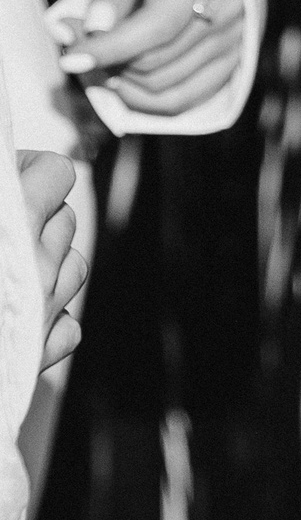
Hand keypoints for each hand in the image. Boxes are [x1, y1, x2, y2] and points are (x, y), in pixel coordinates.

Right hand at [18, 151, 84, 373]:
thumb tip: (1, 166)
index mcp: (16, 227)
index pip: (56, 173)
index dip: (31, 167)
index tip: (9, 174)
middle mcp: (39, 268)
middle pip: (66, 218)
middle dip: (37, 212)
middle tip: (2, 220)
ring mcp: (44, 313)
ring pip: (74, 267)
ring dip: (48, 258)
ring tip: (9, 262)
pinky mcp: (41, 353)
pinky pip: (66, 324)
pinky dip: (51, 314)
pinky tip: (18, 311)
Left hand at [52, 0, 245, 118]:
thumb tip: (93, 29)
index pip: (155, 29)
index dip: (109, 49)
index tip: (70, 57)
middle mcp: (228, 13)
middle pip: (157, 63)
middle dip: (108, 61)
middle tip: (77, 41)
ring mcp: (235, 40)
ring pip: (166, 89)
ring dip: (123, 82)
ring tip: (102, 57)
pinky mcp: (233, 58)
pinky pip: (185, 98)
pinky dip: (147, 98)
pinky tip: (125, 78)